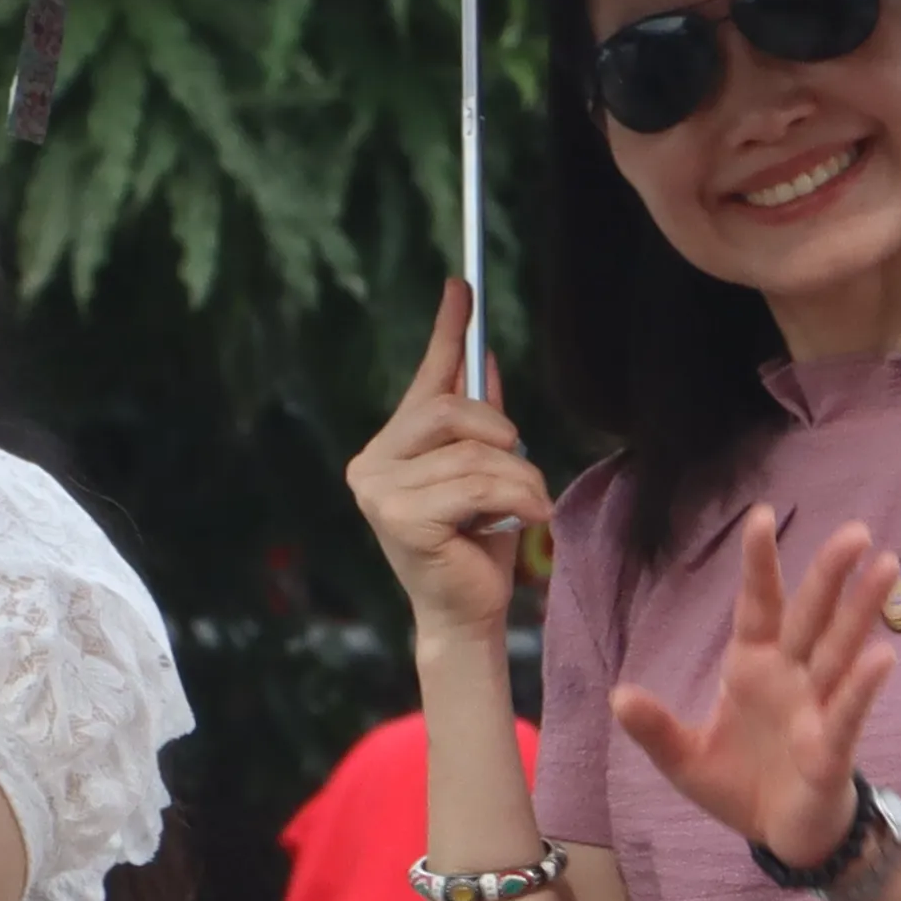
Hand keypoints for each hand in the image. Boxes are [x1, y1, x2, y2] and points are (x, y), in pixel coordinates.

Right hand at [342, 285, 556, 656]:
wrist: (467, 613)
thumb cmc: (476, 547)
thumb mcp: (487, 473)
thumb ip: (481, 422)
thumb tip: (483, 358)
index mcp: (392, 447)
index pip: (425, 379)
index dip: (448, 331)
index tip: (463, 287)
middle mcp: (372, 463)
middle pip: (450, 408)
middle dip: (502, 436)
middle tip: (525, 467)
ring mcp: (378, 490)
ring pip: (474, 453)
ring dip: (519, 479)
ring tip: (528, 509)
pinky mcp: (398, 516)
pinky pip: (477, 484)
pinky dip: (517, 500)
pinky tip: (523, 522)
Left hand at [610, 505, 894, 871]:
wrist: (782, 837)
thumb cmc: (742, 787)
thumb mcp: (685, 761)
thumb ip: (656, 729)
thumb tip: (618, 697)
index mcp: (753, 668)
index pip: (759, 606)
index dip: (760, 564)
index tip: (761, 515)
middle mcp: (792, 678)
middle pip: (811, 617)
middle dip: (830, 574)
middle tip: (855, 531)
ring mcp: (817, 709)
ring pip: (841, 651)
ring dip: (862, 612)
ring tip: (885, 568)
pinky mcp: (832, 749)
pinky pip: (847, 712)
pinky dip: (861, 687)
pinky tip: (882, 657)